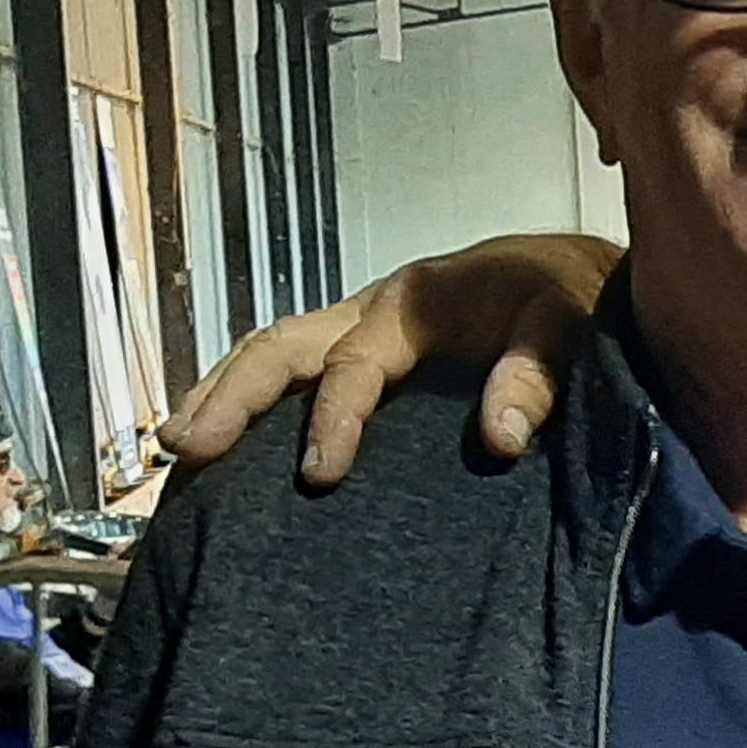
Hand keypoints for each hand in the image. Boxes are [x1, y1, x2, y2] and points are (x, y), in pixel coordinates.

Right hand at [159, 233, 619, 487]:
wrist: (569, 273)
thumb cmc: (565, 298)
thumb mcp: (562, 326)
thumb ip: (535, 377)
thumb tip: (499, 439)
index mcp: (409, 306)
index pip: (353, 363)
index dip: (334, 417)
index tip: (319, 474)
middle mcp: (367, 313)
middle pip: (279, 347)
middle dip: (231, 396)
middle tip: (187, 449)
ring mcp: (354, 331)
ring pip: (269, 355)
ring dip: (220, 395)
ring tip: (176, 447)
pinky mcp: (358, 354)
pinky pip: (289, 373)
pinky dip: (244, 400)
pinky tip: (218, 444)